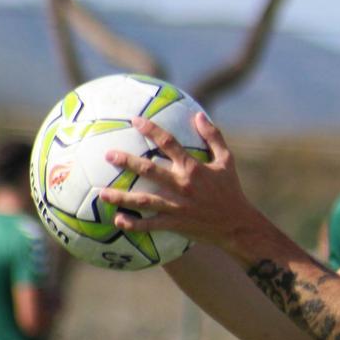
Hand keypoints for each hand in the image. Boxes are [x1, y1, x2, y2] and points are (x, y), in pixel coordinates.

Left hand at [99, 113, 259, 249]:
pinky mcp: (175, 223)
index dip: (151, 130)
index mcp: (193, 167)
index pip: (169, 143)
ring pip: (144, 200)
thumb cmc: (231, 191)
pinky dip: (134, 224)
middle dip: (128, 162)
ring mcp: (177, 206)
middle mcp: (183, 185)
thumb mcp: (227, 161)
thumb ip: (213, 137)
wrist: (237, 225)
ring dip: (122, 197)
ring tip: (102, 194)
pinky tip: (118, 221)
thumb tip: (199, 115)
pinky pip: (151, 225)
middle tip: (108, 155)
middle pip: (150, 170)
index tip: (134, 121)